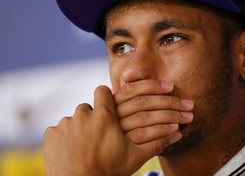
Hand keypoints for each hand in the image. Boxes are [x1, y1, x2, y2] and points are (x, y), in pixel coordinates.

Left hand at [44, 85, 181, 175]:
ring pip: (74, 119)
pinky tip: (72, 151)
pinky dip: (65, 138)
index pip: (103, 91)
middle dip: (93, 117)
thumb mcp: (135, 158)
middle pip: (88, 106)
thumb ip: (155, 142)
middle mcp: (82, 115)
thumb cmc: (108, 173)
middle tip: (98, 134)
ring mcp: (65, 124)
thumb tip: (178, 133)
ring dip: (79, 128)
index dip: (106, 98)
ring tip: (85, 145)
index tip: (108, 108)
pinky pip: (59, 130)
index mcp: (103, 116)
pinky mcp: (51, 135)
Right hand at [113, 80, 193, 143]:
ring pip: (145, 120)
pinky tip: (178, 134)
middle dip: (169, 102)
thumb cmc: (106, 135)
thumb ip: (116, 103)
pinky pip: (147, 140)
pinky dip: (164, 136)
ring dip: (169, 117)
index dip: (152, 86)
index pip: (132, 90)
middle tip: (189, 104)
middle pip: (142, 103)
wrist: (96, 165)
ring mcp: (118, 133)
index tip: (171, 86)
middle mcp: (112, 116)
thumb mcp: (107, 117)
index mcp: (110, 105)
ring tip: (186, 118)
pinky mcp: (126, 150)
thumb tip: (116, 85)